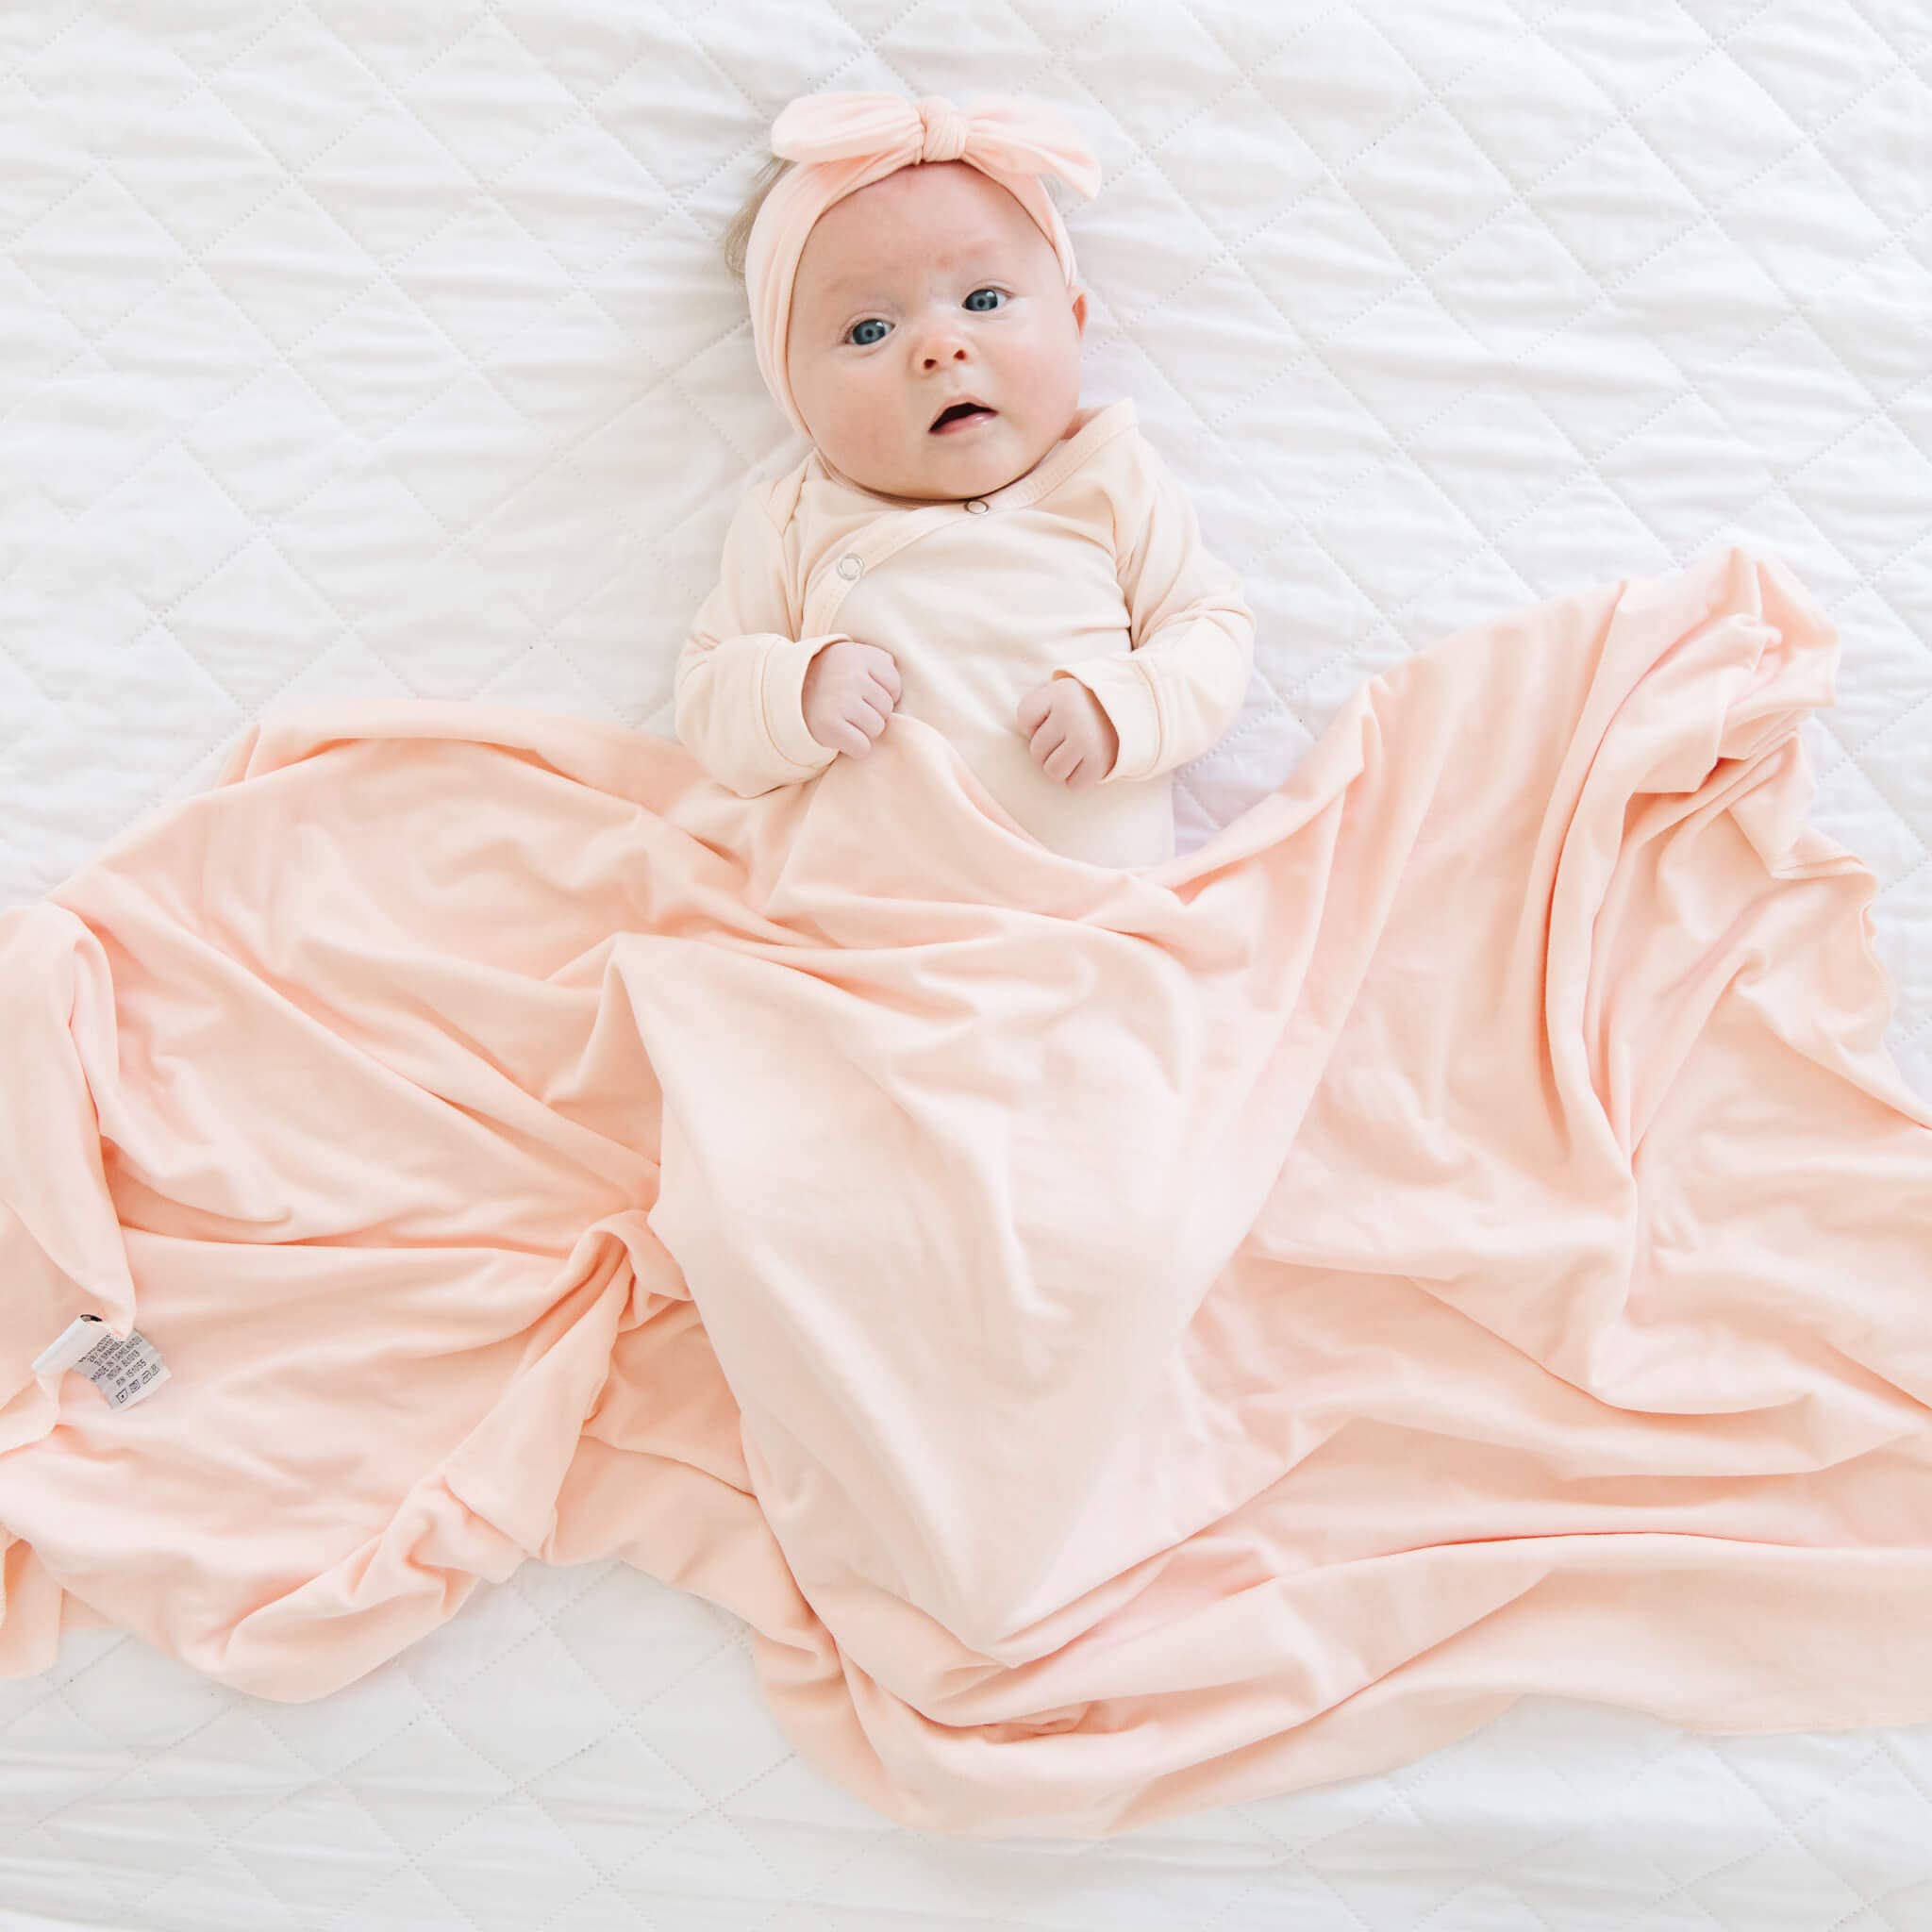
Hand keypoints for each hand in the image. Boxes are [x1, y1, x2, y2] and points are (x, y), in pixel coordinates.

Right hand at [802, 639, 900, 759]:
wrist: (781, 696)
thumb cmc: (823, 680)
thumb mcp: (848, 657)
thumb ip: (875, 662)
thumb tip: (896, 680)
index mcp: (858, 655)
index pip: (894, 684)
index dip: (881, 694)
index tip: (862, 694)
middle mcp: (851, 675)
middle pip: (886, 709)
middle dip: (871, 713)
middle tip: (847, 709)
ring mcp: (841, 700)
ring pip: (877, 729)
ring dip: (863, 731)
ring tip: (843, 721)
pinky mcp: (830, 725)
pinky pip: (863, 748)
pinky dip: (854, 748)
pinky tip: (839, 736)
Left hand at [1015, 676, 1117, 788]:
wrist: (1131, 713)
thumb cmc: (1084, 709)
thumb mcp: (1061, 694)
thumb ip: (1038, 708)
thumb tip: (1027, 738)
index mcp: (1060, 693)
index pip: (1025, 717)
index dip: (1033, 724)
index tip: (1051, 719)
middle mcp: (1072, 715)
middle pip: (1036, 751)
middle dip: (1047, 750)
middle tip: (1066, 739)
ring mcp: (1086, 740)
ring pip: (1052, 771)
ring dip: (1060, 768)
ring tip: (1074, 753)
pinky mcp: (1099, 762)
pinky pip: (1073, 784)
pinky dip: (1078, 779)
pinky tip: (1087, 763)